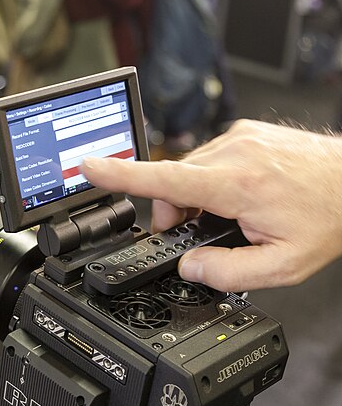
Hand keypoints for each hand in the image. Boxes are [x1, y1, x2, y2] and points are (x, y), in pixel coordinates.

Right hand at [81, 119, 341, 291]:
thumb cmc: (328, 217)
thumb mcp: (283, 266)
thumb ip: (228, 273)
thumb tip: (189, 266)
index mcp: (236, 185)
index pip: (163, 178)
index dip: (119, 175)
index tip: (88, 166)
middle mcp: (232, 152)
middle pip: (172, 182)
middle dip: (173, 212)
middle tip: (199, 234)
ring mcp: (238, 137)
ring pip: (189, 170)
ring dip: (193, 196)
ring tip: (227, 214)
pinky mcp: (243, 132)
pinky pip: (208, 157)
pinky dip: (209, 180)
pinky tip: (237, 194)